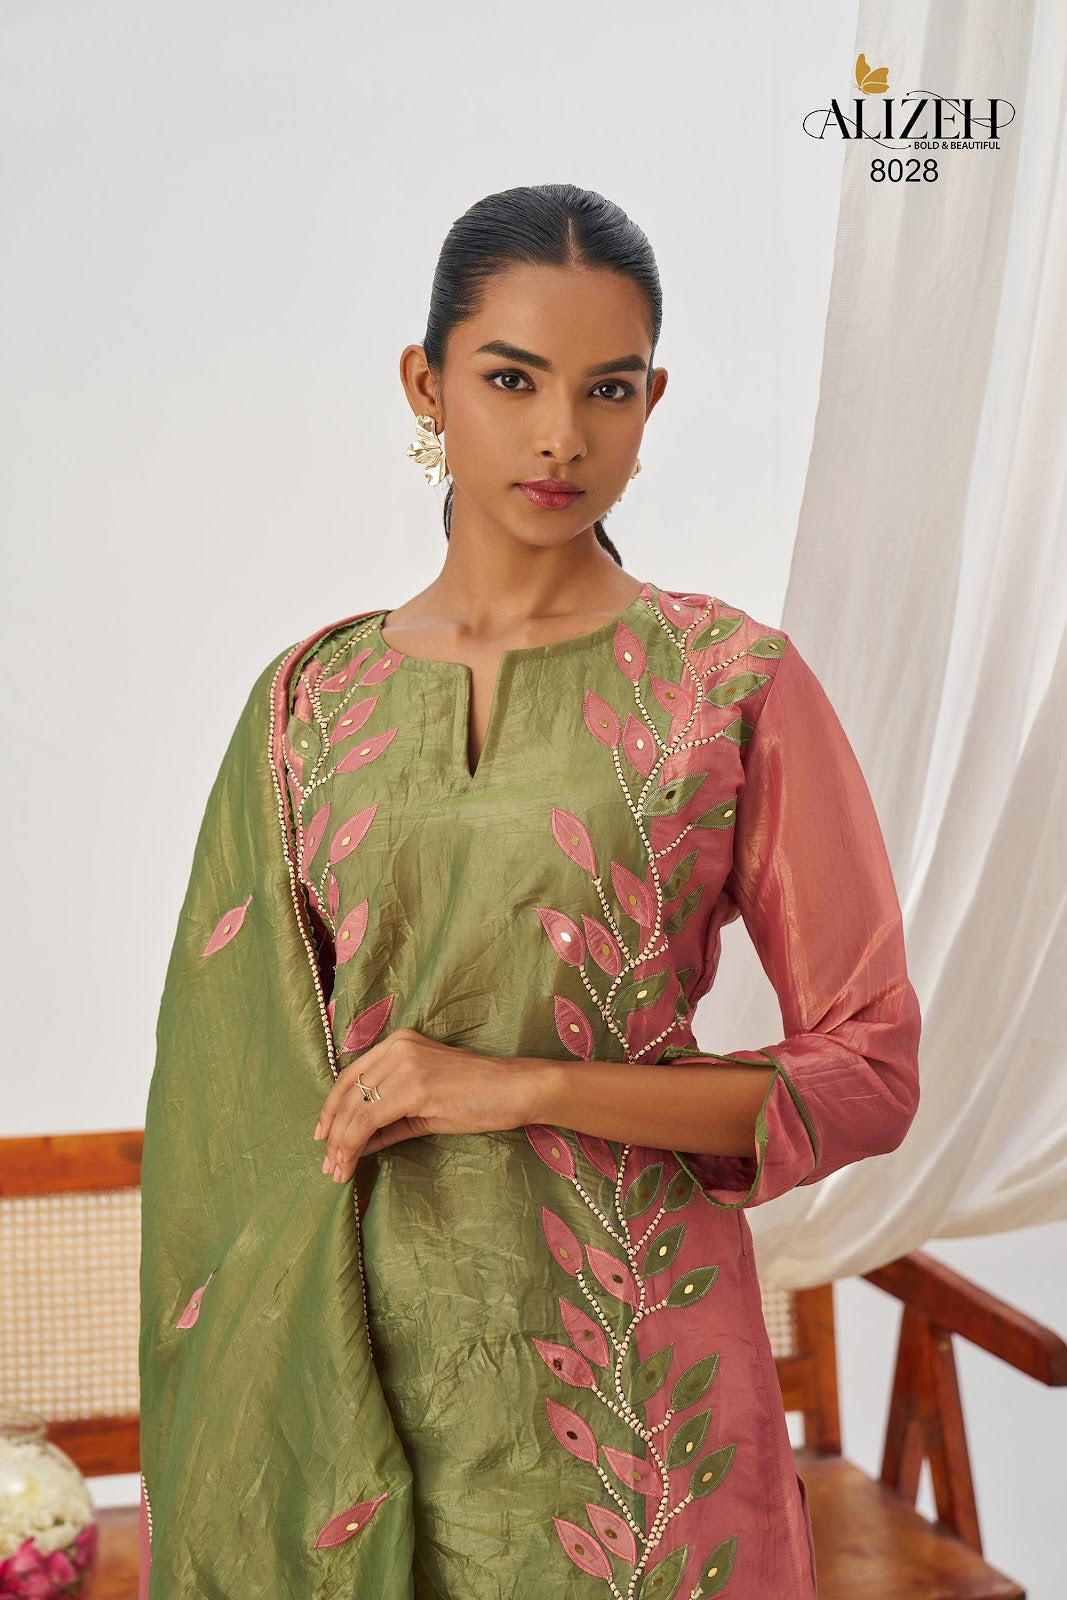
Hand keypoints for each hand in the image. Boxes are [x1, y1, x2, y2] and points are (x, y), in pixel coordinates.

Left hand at [312, 1027, 532, 1182]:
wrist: (515, 1089)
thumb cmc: (477, 1096)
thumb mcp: (423, 1106)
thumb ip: (388, 1120)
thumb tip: (354, 1144)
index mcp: (398, 1043)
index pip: (350, 1076)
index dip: (331, 1109)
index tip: (322, 1137)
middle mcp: (396, 1048)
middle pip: (348, 1093)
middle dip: (332, 1133)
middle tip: (326, 1164)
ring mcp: (405, 1064)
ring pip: (355, 1110)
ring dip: (340, 1145)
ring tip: (336, 1171)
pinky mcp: (414, 1087)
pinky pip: (370, 1120)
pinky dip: (353, 1145)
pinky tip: (350, 1163)